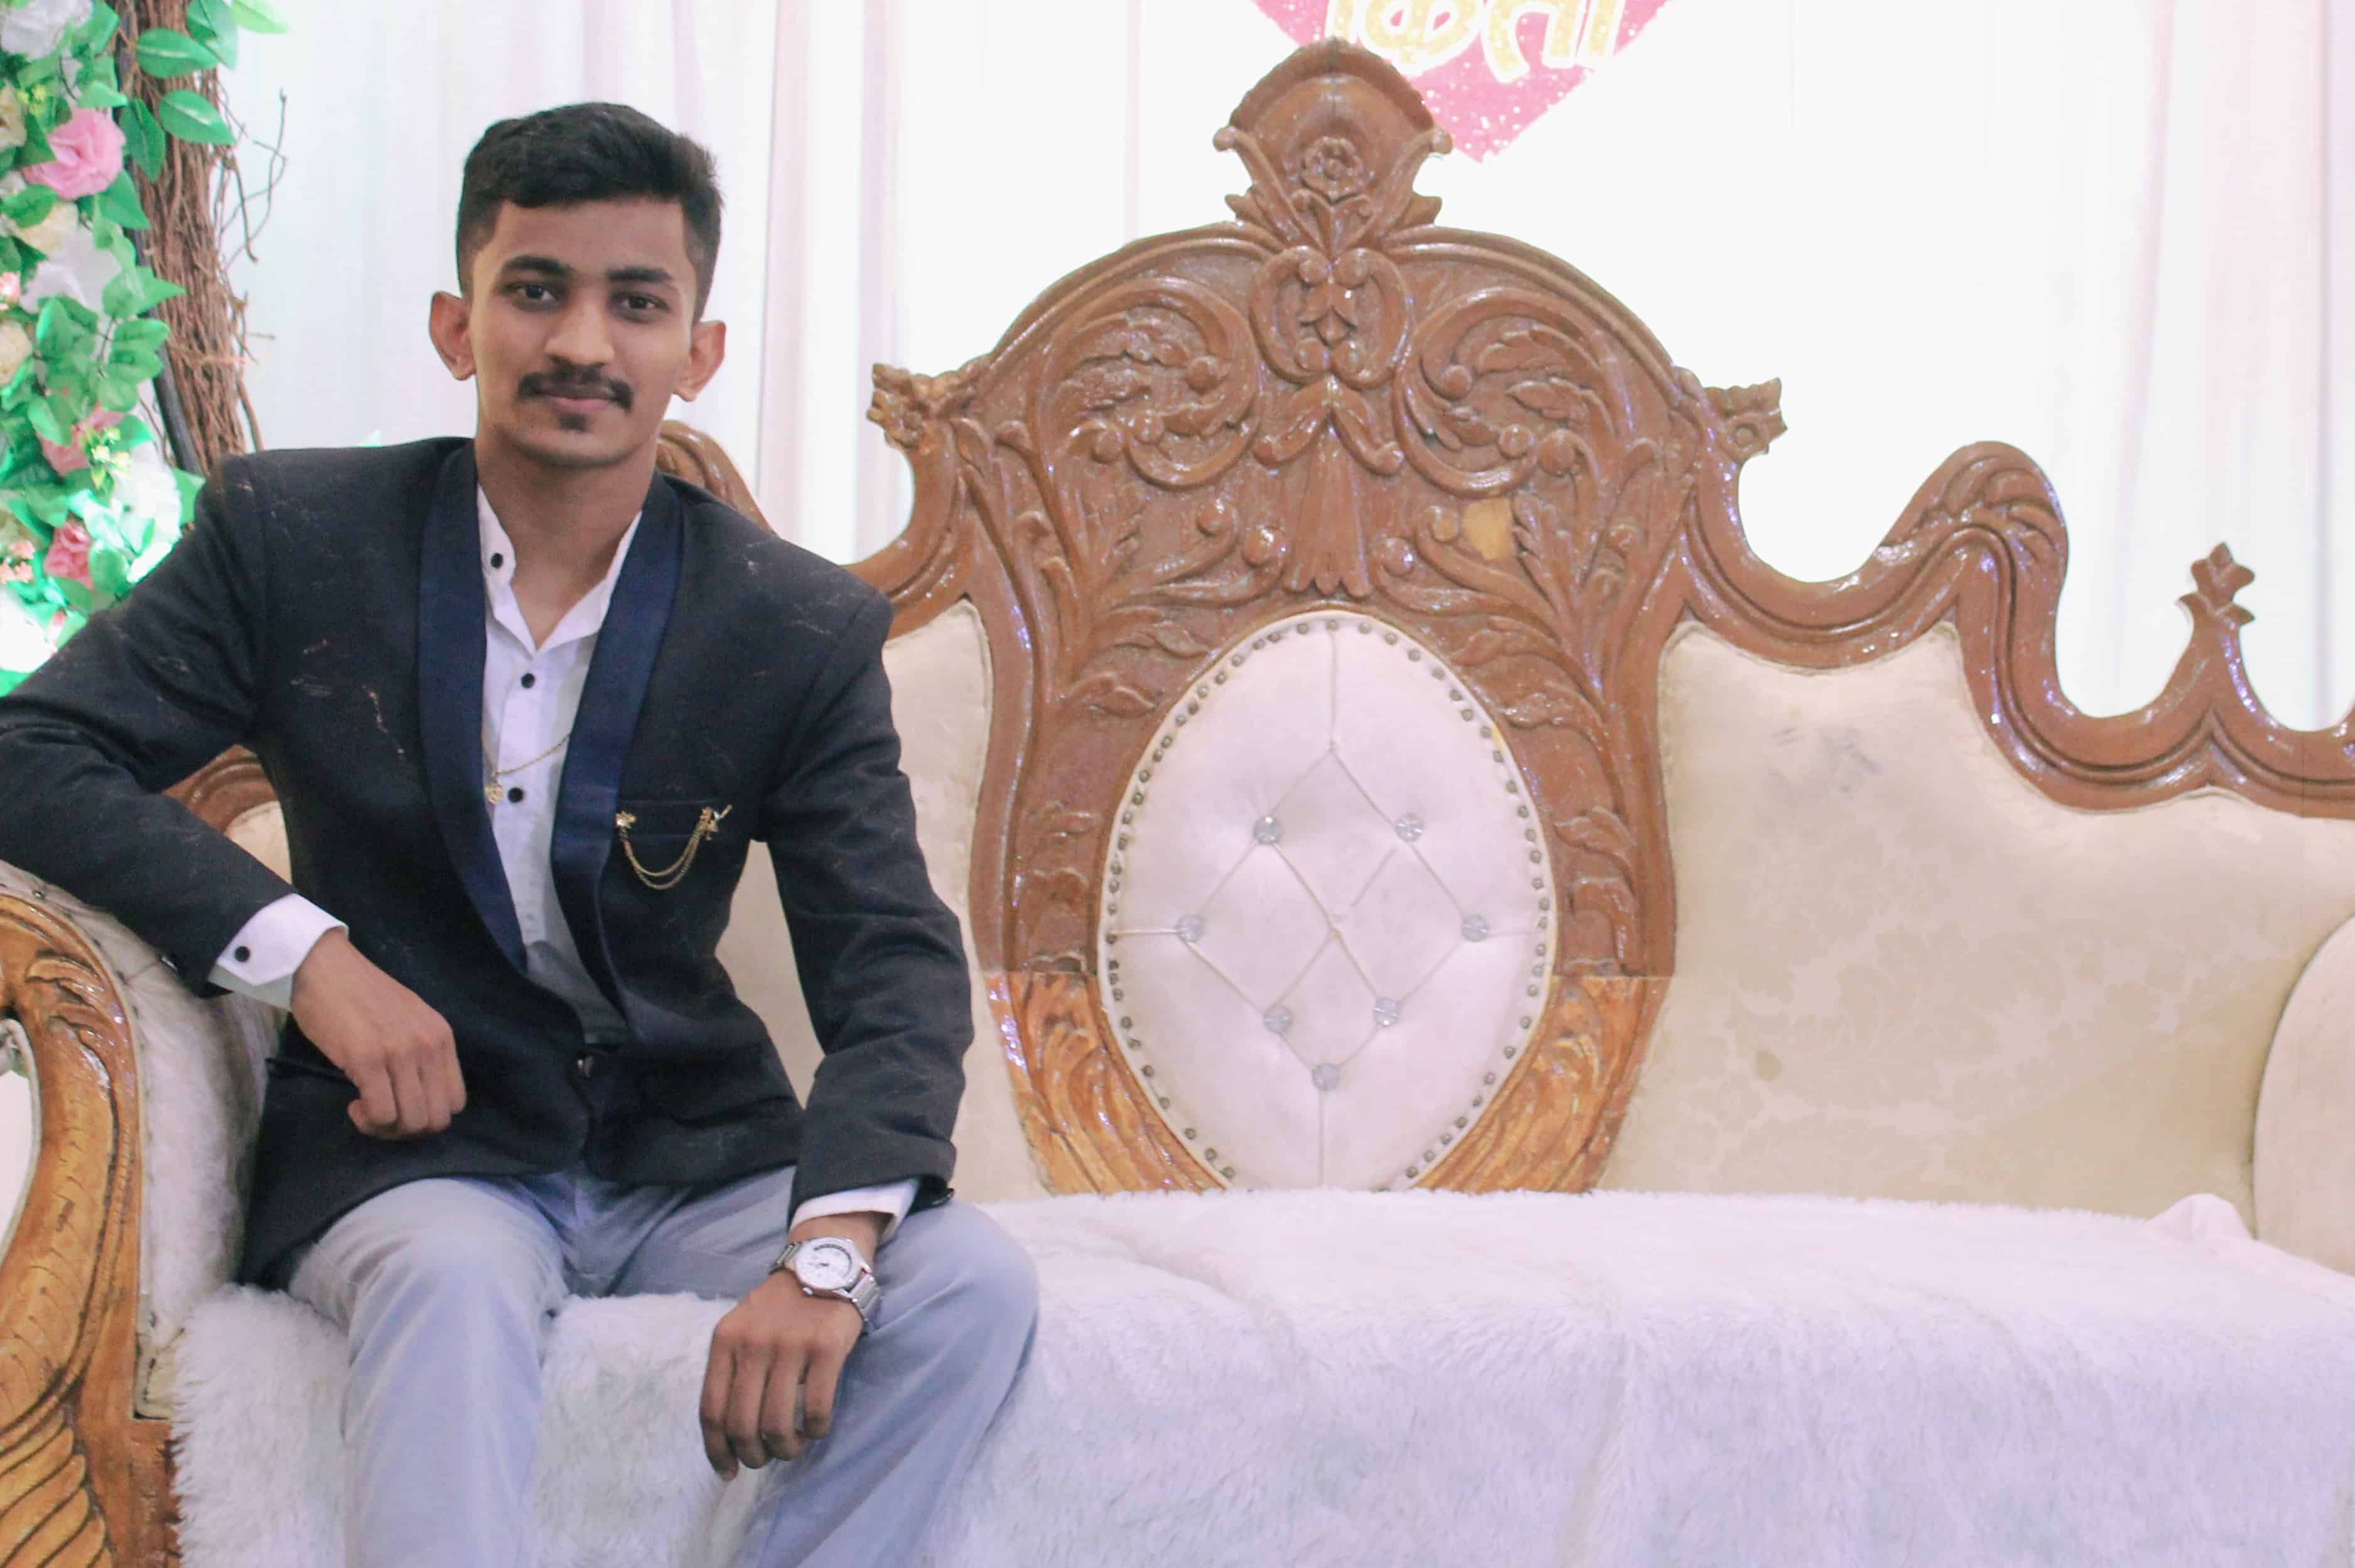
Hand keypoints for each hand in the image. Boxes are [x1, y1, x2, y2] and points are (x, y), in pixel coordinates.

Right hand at [288, 928, 465, 1139]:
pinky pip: (381, 1113)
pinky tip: (354, 1104)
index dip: (428, 1116)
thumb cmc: (360, 995)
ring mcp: (400, 1053)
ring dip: (385, 1129)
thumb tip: (419, 1097)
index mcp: (442, 1037)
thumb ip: (420, 1054)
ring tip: (365, 1110)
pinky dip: (367, 1120)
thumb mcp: (409, 1021)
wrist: (325, 967)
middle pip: (436, 1120)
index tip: (401, 1106)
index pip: (455, 1102)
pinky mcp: (367, 1059)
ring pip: (411, 1122)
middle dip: (407, 1131)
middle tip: (381, 1116)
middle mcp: (429, 1046)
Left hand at [699, 1214, 881, 1475]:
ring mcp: (790, 1345)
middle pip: (742, 1425)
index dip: (717, 1450)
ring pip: (778, 1424)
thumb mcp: (742, 1327)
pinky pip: (816, 1409)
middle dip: (754, 1455)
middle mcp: (753, 1344)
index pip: (711, 1411)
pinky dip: (817, 1430)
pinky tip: (818, 1427)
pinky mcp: (826, 1348)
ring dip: (786, 1448)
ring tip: (793, 1446)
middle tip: (766, 1458)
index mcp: (725, 1341)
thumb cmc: (780, 1307)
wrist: (823, 1262)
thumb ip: (732, 1370)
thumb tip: (729, 1435)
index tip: (728, 1472)